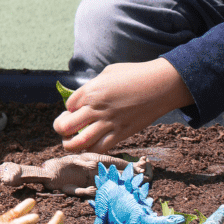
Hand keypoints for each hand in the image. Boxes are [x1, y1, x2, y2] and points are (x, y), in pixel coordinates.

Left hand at [53, 58, 193, 152]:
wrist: (162, 85)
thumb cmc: (135, 74)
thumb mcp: (108, 73)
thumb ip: (94, 85)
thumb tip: (86, 96)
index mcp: (90, 90)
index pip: (68, 105)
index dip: (69, 110)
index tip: (75, 111)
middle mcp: (96, 107)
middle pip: (65, 126)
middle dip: (61, 129)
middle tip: (65, 130)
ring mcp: (109, 122)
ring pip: (80, 142)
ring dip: (71, 145)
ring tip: (70, 143)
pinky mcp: (122, 133)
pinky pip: (101, 147)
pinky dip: (91, 150)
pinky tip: (90, 146)